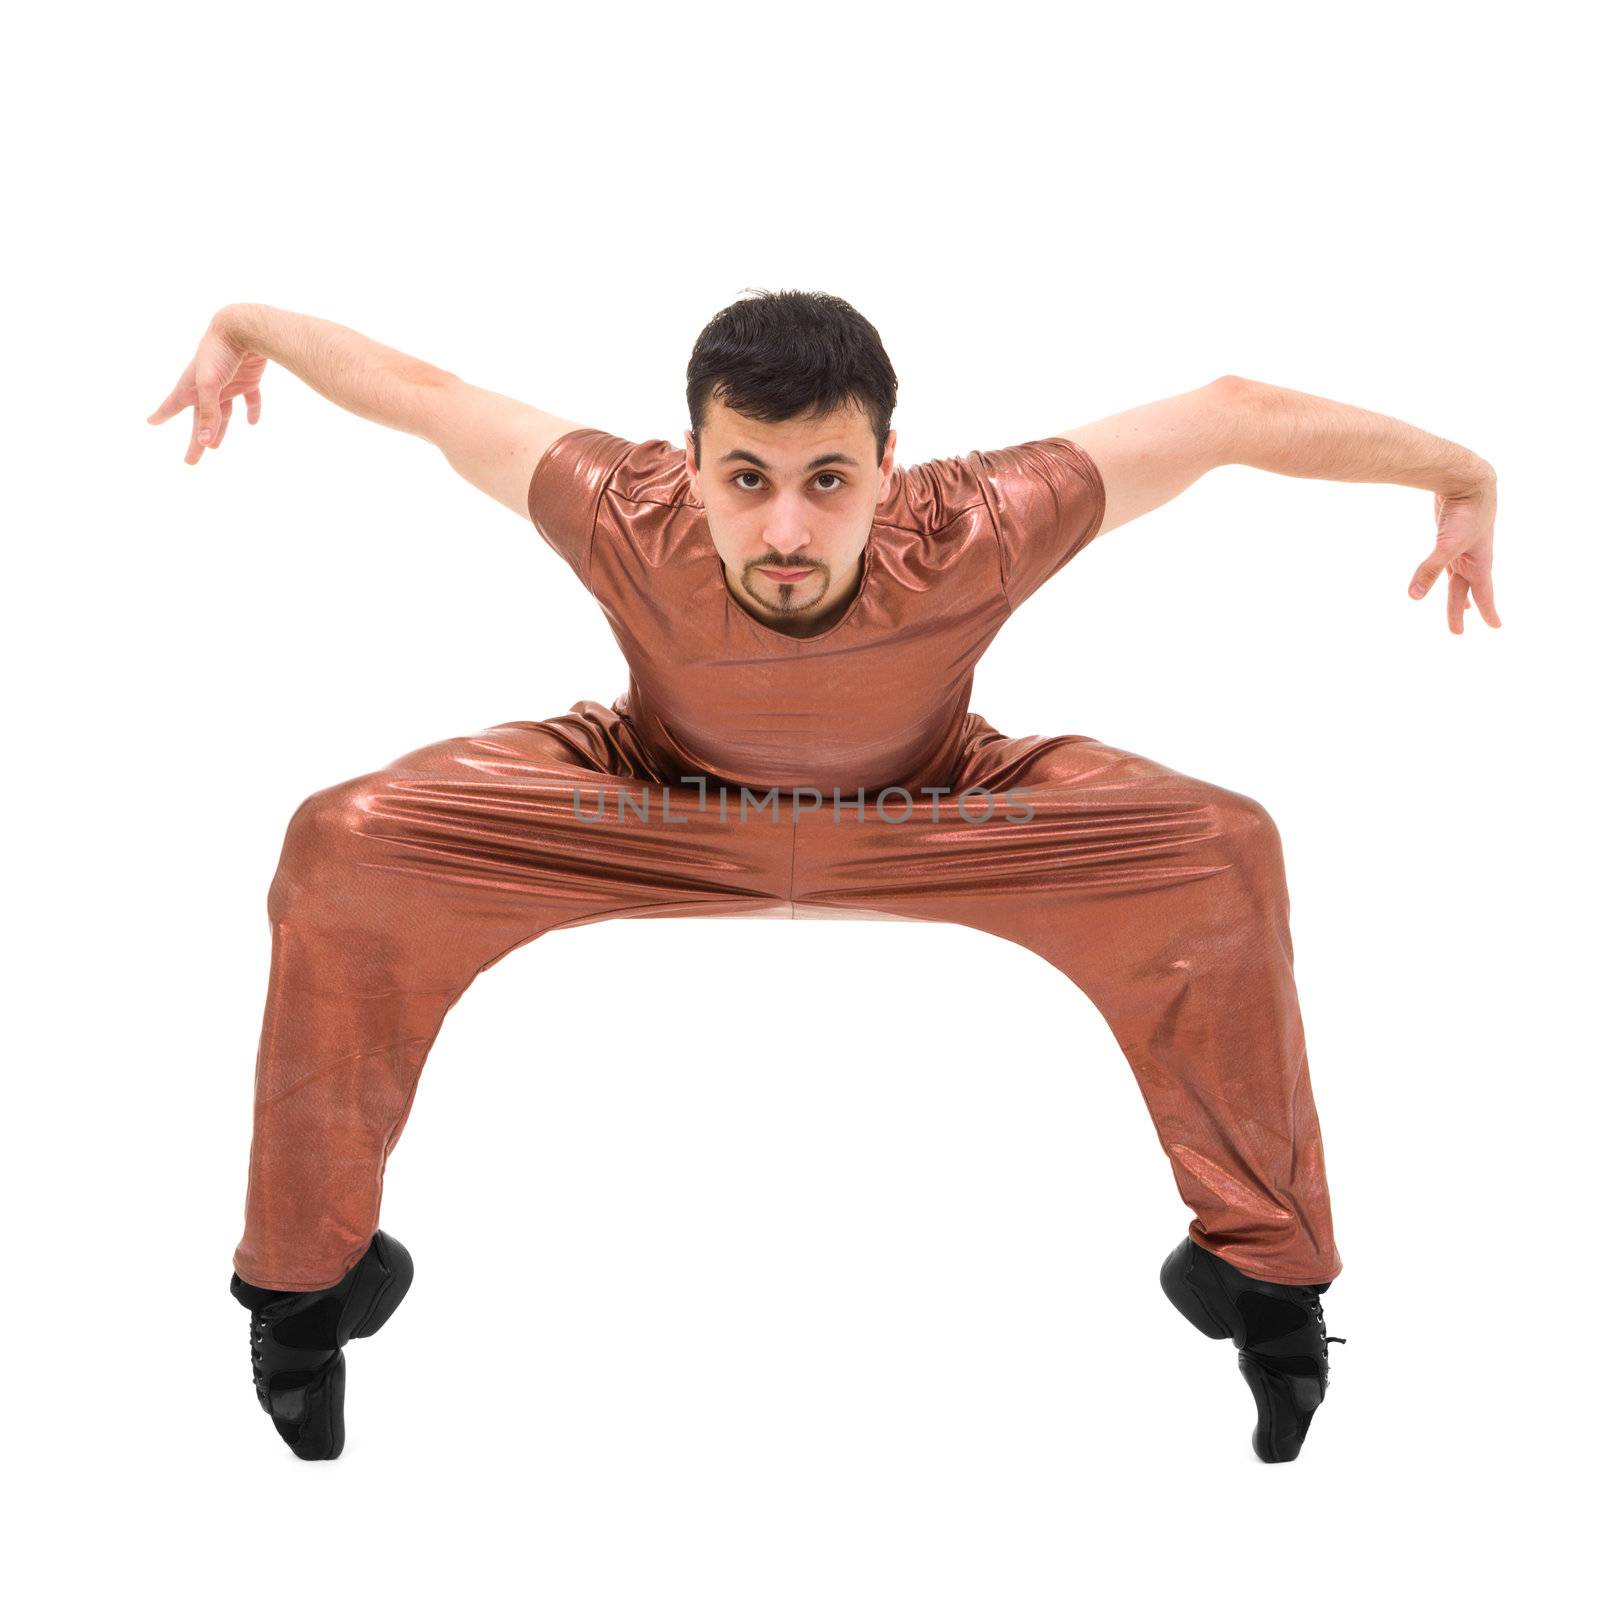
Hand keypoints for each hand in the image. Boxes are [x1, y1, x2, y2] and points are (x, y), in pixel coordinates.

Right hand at [146, 310, 267, 465]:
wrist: (243, 327)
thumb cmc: (220, 353)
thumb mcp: (210, 384)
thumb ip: (209, 412)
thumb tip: (206, 443)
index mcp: (192, 386)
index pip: (173, 405)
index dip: (162, 415)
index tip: (151, 422)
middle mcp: (207, 387)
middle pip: (201, 419)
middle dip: (196, 441)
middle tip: (190, 461)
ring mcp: (227, 384)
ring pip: (224, 413)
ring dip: (220, 429)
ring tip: (215, 447)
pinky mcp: (247, 380)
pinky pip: (250, 399)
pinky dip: (252, 410)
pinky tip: (252, 422)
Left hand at [1408, 475, 1501, 633]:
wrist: (1468, 479)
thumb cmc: (1465, 513)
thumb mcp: (1448, 545)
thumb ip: (1430, 570)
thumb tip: (1413, 597)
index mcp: (1480, 563)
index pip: (1484, 595)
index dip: (1488, 612)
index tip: (1495, 627)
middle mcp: (1473, 558)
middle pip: (1463, 591)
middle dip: (1459, 611)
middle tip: (1457, 632)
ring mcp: (1462, 547)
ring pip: (1457, 577)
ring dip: (1457, 593)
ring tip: (1460, 607)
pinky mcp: (1449, 536)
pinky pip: (1448, 561)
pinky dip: (1446, 571)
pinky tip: (1446, 570)